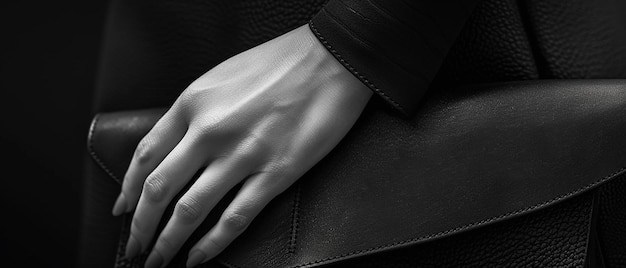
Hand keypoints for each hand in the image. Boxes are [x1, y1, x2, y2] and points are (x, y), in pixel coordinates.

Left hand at [111, 24, 371, 267]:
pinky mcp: (275, 174)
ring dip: (168, 243)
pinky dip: (211, 245)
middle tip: (136, 248)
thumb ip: (196, 111)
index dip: (128, 191)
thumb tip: (177, 149)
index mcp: (193, 103)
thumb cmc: (281, 62)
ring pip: (190, 211)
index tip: (123, 212)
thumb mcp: (222, 76)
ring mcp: (242, 154)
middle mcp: (209, 131)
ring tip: (159, 261)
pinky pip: (234, 218)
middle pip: (159, 190)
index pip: (145, 156)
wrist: (333, 58)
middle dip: (141, 227)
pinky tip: (198, 258)